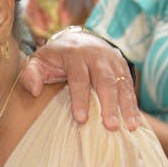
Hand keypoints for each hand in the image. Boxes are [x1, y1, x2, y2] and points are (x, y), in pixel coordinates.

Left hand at [20, 28, 139, 130]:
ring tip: (130, 127)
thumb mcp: (39, 60)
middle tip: (111, 126)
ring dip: (126, 107)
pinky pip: (130, 86)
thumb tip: (35, 90)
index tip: (81, 119)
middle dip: (108, 105)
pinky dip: (133, 105)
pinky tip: (136, 122)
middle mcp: (97, 56)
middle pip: (105, 81)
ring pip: (121, 84)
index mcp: (75, 55)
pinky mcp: (123, 67)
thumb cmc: (56, 57)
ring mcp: (113, 61)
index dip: (80, 99)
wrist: (79, 39)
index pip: (79, 79)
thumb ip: (31, 73)